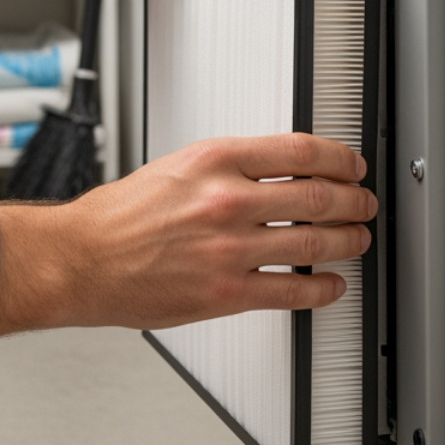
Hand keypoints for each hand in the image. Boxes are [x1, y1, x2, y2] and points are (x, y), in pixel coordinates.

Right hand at [0, 134, 375, 336]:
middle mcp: (226, 200)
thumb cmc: (119, 216)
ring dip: (347, 241)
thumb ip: (228, 167)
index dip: (339, 158)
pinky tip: (331, 285)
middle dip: (353, 200)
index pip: (300, 151)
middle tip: (363, 202)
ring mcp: (229, 249)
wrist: (81, 259)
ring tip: (357, 239)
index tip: (351, 164)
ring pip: (314, 242)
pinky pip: (292, 290)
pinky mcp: (226, 293)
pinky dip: (323, 289)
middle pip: (317, 196)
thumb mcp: (177, 166)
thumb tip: (278, 171)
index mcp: (214, 160)